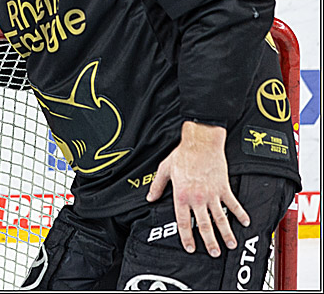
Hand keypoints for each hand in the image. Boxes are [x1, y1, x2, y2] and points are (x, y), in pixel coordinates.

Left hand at [146, 122, 249, 257]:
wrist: (201, 143)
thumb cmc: (183, 154)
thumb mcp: (165, 169)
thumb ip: (158, 186)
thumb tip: (150, 197)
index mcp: (181, 195)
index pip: (182, 221)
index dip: (186, 237)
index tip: (190, 248)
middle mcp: (197, 198)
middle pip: (203, 225)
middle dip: (209, 241)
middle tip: (214, 253)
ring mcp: (212, 194)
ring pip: (220, 218)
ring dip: (226, 233)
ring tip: (230, 245)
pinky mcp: (223, 187)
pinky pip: (233, 204)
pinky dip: (240, 214)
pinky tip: (244, 222)